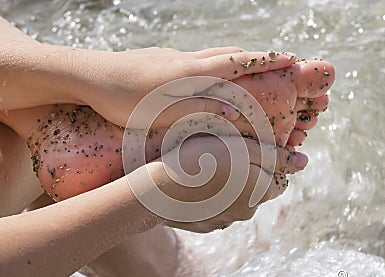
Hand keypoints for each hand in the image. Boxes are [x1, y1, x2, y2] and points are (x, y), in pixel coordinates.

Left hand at [70, 46, 295, 126]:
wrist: (89, 76)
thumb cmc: (123, 100)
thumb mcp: (162, 114)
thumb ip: (200, 111)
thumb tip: (237, 112)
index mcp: (192, 74)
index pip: (239, 63)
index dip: (267, 62)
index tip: (292, 59)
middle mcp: (187, 60)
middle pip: (231, 53)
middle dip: (258, 57)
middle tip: (280, 63)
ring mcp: (173, 58)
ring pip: (214, 54)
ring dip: (237, 59)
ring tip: (250, 68)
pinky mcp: (161, 60)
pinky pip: (197, 59)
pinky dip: (214, 63)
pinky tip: (208, 74)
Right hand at [139, 136, 306, 232]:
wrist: (160, 191)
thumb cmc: (201, 161)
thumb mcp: (242, 148)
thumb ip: (276, 156)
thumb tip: (304, 162)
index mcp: (260, 193)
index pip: (279, 180)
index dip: (270, 164)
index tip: (251, 151)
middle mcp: (246, 212)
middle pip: (257, 190)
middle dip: (249, 174)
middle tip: (228, 154)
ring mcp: (224, 221)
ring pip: (235, 200)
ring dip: (229, 185)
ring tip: (209, 168)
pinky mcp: (204, 225)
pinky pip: (216, 208)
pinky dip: (212, 196)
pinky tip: (196, 184)